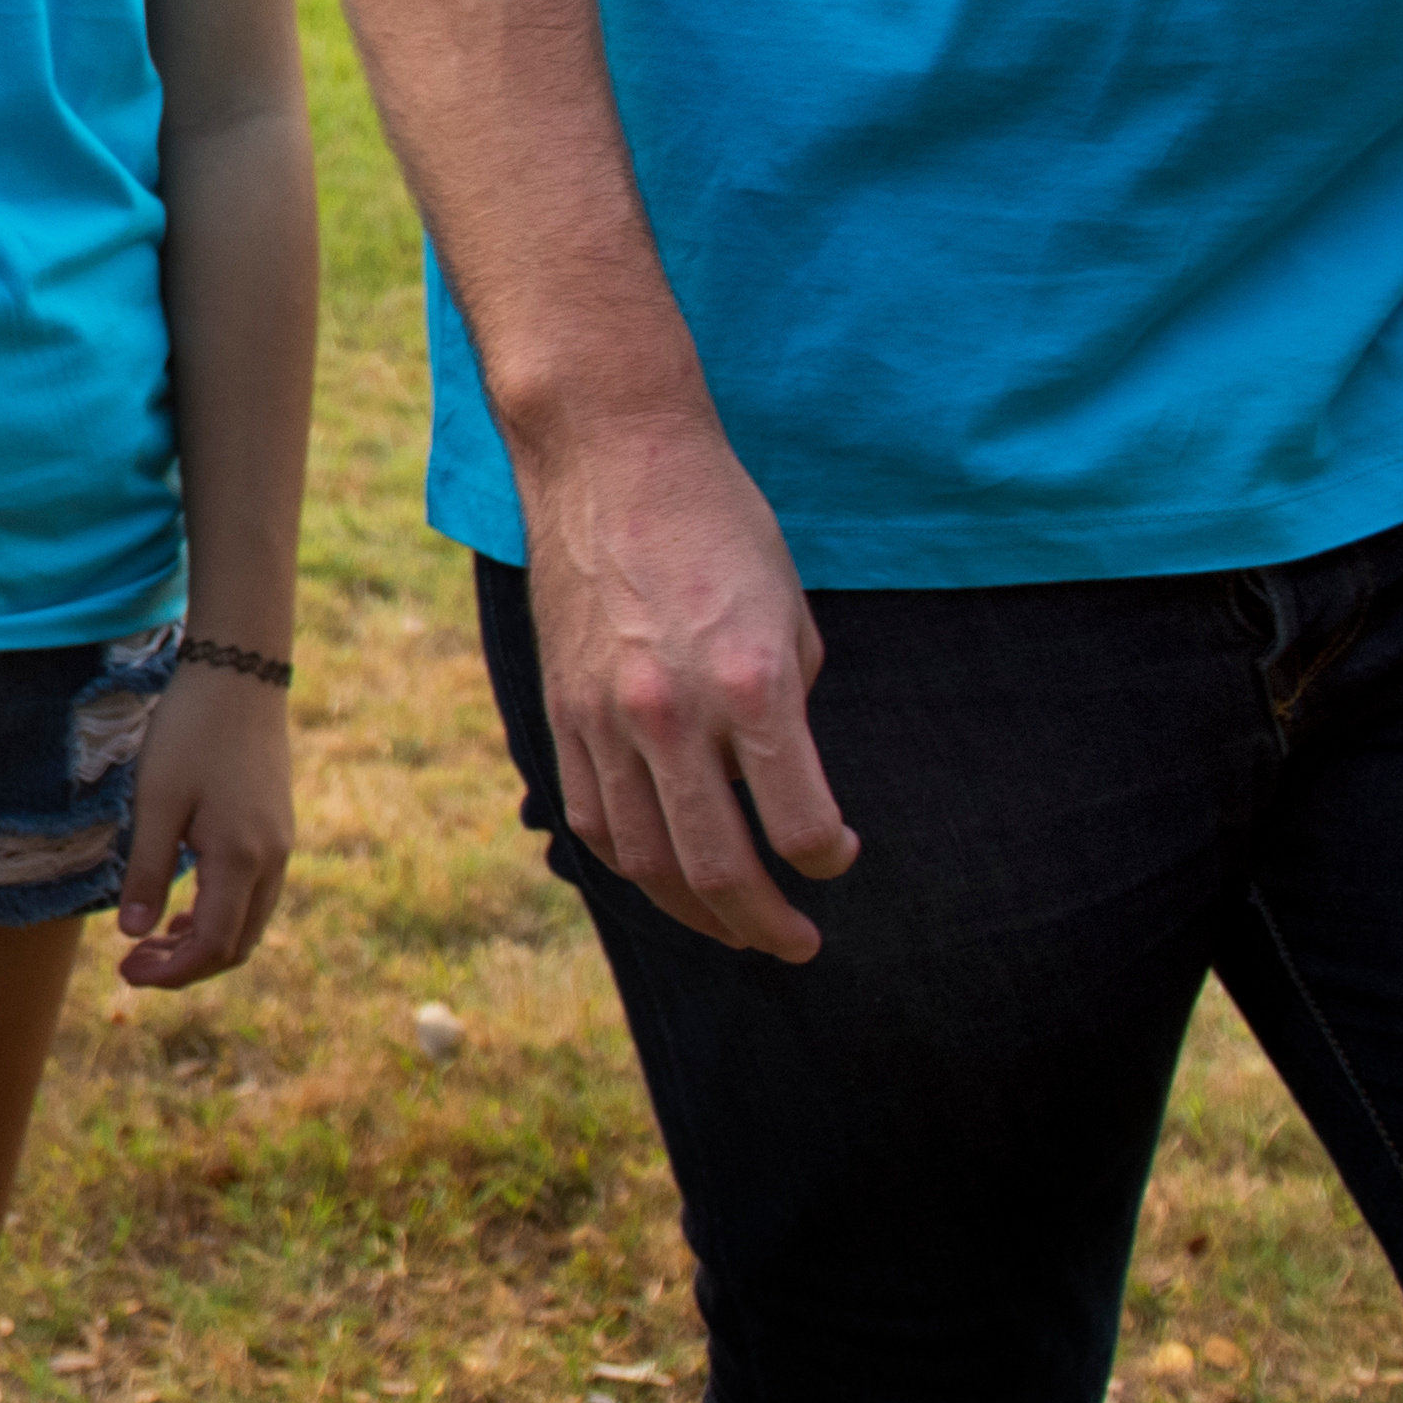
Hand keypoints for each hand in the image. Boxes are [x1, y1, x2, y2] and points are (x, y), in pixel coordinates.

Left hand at [111, 652, 295, 992]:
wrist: (239, 676)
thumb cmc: (191, 733)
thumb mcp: (156, 801)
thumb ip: (148, 872)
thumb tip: (133, 934)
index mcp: (241, 859)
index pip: (213, 945)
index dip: (171, 972)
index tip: (127, 973)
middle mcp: (272, 861)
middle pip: (237, 945)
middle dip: (186, 966)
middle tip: (133, 965)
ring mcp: (281, 846)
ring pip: (249, 922)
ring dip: (203, 942)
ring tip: (151, 941)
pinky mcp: (278, 830)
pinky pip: (255, 894)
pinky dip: (220, 914)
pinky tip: (183, 906)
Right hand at [514, 399, 846, 961]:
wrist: (611, 458)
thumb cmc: (720, 523)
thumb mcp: (789, 610)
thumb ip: (790, 704)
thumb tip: (778, 774)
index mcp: (754, 684)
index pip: (801, 824)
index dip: (830, 859)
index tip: (841, 857)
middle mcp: (675, 713)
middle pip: (719, 868)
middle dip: (766, 925)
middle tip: (796, 944)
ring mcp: (607, 718)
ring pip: (646, 860)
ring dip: (694, 912)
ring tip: (729, 927)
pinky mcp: (561, 712)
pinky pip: (592, 818)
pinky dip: (629, 862)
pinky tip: (660, 873)